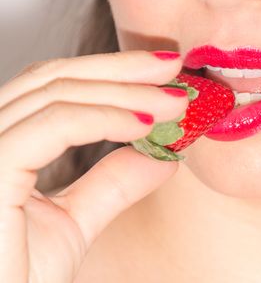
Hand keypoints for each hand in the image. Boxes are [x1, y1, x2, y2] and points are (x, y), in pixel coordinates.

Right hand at [0, 50, 187, 282]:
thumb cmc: (16, 280)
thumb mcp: (73, 222)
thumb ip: (111, 183)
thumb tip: (161, 154)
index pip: (51, 89)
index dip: (108, 74)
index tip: (162, 76)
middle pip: (53, 78)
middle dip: (122, 69)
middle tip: (174, 66)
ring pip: (57, 94)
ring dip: (127, 92)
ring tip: (177, 100)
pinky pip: (54, 125)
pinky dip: (107, 118)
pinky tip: (147, 125)